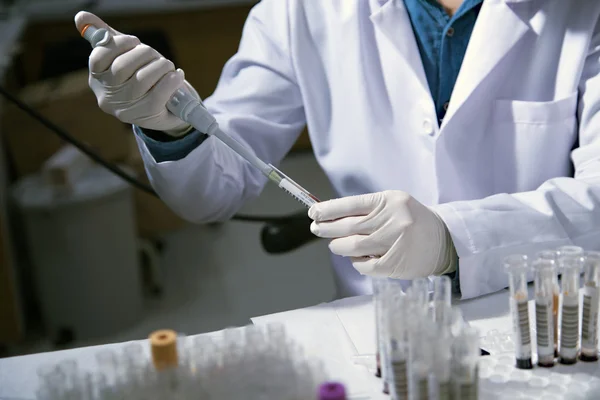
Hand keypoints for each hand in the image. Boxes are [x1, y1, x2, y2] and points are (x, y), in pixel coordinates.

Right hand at [74, 11, 196, 135]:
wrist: (168, 109)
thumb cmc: (143, 78)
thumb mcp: (124, 56)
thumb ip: (105, 38)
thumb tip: (82, 17)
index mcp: (98, 80)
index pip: (98, 58)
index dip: (119, 44)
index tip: (135, 41)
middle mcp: (108, 97)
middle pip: (122, 67)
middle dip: (144, 54)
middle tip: (155, 55)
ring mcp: (127, 109)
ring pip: (142, 79)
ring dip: (160, 66)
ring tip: (167, 65)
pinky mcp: (148, 116)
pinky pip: (159, 93)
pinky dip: (171, 80)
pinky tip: (177, 75)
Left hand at [308, 190, 456, 278]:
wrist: (444, 241)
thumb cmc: (412, 220)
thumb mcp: (393, 205)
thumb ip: (366, 209)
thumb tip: (331, 216)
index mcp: (390, 201)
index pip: (351, 204)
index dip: (328, 209)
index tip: (314, 212)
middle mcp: (393, 220)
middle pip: (349, 226)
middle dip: (327, 228)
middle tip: (316, 228)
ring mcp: (395, 243)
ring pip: (354, 247)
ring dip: (339, 246)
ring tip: (334, 244)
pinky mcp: (395, 264)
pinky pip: (365, 266)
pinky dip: (356, 263)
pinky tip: (355, 258)